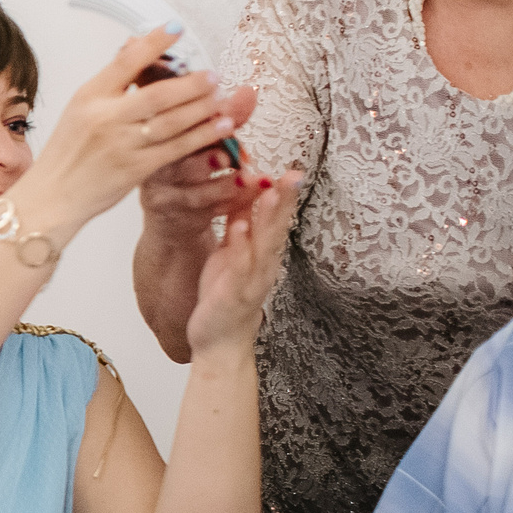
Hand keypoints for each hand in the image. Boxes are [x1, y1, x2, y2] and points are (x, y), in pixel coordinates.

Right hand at [9, 28, 243, 243]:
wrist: (52, 195)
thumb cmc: (68, 152)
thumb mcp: (80, 109)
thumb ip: (111, 82)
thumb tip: (136, 46)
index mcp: (89, 97)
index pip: (127, 62)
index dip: (155, 43)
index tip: (177, 28)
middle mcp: (105, 118)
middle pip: (159, 94)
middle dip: (193, 83)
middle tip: (213, 76)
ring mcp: (122, 144)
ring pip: (173, 121)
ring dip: (203, 107)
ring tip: (221, 98)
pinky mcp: (135, 169)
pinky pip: (177, 148)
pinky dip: (202, 135)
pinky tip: (221, 126)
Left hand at [181, 161, 301, 356]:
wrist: (219, 342)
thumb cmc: (224, 297)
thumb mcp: (231, 255)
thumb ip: (239, 227)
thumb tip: (243, 198)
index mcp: (261, 255)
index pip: (275, 220)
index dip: (283, 196)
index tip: (292, 170)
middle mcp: (263, 266)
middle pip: (276, 229)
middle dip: (284, 202)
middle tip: (293, 174)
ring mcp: (250, 280)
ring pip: (262, 246)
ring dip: (267, 219)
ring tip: (270, 192)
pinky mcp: (232, 295)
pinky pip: (237, 269)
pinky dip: (240, 249)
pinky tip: (238, 230)